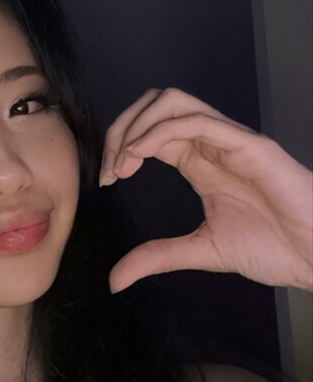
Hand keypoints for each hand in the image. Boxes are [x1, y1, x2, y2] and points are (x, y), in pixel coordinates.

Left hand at [99, 87, 312, 294]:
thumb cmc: (274, 248)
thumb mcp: (201, 252)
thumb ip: (157, 257)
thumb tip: (114, 279)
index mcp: (200, 162)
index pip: (150, 131)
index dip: (120, 145)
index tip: (107, 180)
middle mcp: (213, 145)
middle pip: (156, 105)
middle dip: (122, 128)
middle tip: (110, 169)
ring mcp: (231, 141)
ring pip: (174, 102)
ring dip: (138, 126)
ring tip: (123, 162)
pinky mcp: (251, 147)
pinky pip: (201, 121)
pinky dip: (161, 131)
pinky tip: (141, 155)